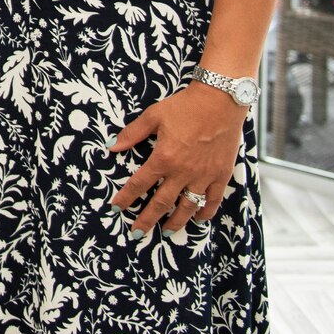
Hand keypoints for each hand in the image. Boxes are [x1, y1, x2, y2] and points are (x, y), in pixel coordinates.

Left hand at [108, 82, 246, 232]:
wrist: (220, 101)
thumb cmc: (185, 106)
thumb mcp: (154, 116)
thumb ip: (132, 134)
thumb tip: (112, 148)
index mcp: (163, 158)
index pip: (139, 184)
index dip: (126, 198)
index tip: (117, 208)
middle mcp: (182, 172)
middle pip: (161, 203)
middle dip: (147, 220)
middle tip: (138, 233)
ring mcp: (203, 176)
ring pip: (187, 207)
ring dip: (176, 222)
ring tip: (167, 232)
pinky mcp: (221, 175)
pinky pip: (213, 200)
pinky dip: (206, 211)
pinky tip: (199, 218)